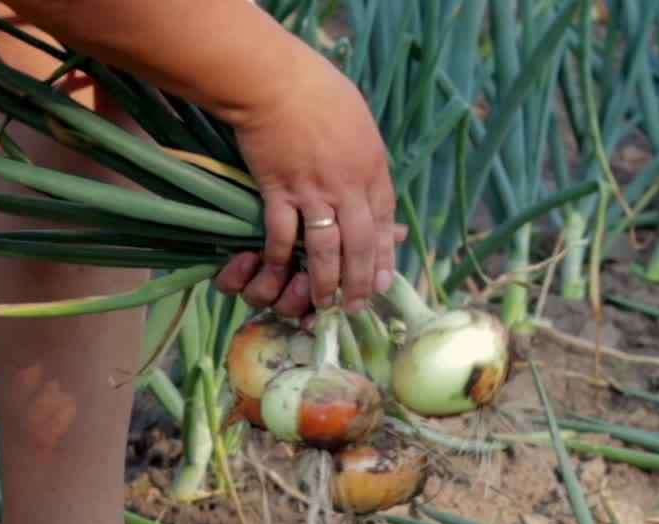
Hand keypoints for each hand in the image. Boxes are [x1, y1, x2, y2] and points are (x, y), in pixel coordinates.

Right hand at [210, 50, 397, 318]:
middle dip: (360, 282)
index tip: (383, 283)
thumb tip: (369, 173)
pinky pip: (283, 235)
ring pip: (325, 249)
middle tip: (356, 307)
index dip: (383, 257)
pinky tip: (279, 271)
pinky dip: (280, 257)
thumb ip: (365, 153)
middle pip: (359, 245)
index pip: (383, 222)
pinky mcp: (280, 191)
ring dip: (324, 281)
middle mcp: (349, 186)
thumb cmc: (317, 89)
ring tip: (323, 304)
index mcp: (373, 168)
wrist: (275, 81)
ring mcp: (314, 191)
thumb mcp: (358, 120)